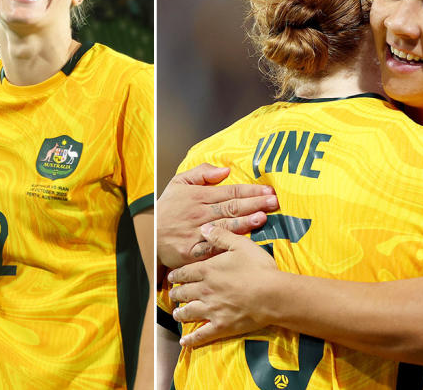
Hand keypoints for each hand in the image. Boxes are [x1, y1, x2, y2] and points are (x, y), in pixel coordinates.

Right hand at [157, 163, 277, 269]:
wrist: (149, 234)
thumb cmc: (167, 208)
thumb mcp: (179, 183)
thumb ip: (201, 173)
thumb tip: (225, 170)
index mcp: (198, 196)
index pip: (229, 192)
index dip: (250, 191)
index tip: (268, 191)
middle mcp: (199, 214)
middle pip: (231, 208)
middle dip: (254, 204)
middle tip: (274, 202)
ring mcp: (196, 233)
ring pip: (225, 227)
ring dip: (245, 222)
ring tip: (263, 217)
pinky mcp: (192, 252)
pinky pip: (213, 248)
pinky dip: (228, 246)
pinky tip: (243, 243)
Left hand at [167, 223, 278, 347]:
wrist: (273, 294)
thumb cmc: (259, 268)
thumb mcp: (241, 245)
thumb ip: (221, 236)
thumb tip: (204, 228)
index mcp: (207, 271)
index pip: (184, 273)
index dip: (176, 275)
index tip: (171, 278)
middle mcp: (204, 291)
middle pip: (183, 293)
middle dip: (176, 294)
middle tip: (173, 295)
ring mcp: (211, 310)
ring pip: (188, 312)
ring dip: (180, 313)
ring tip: (177, 314)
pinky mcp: (221, 326)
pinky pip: (201, 334)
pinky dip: (191, 339)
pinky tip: (184, 342)